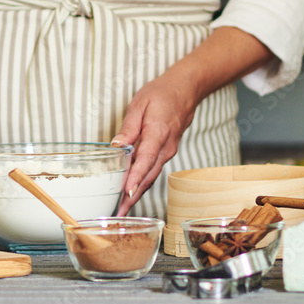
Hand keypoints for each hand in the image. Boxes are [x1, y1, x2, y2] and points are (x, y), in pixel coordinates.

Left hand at [112, 68, 198, 216]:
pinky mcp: (166, 153)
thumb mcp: (140, 103)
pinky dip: (142, 184)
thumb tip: (117, 145)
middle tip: (118, 213)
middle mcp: (165, 147)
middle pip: (148, 175)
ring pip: (151, 177)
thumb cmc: (162, 94)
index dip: (136, 176)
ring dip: (137, 194)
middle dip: (133, 196)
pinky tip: (132, 193)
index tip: (127, 191)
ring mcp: (168, 152)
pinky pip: (153, 171)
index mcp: (158, 132)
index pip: (146, 158)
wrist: (186, 91)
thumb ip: (129, 126)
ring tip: (122, 210)